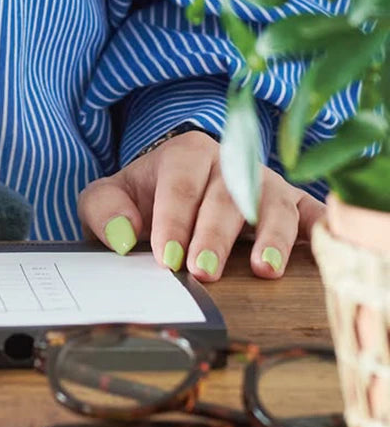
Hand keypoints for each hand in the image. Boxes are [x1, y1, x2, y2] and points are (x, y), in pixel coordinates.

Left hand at [77, 130, 324, 280]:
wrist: (171, 192)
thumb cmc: (143, 199)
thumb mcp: (109, 197)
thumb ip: (104, 210)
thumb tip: (123, 235)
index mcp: (185, 153)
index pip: (181, 184)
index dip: (173, 220)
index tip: (166, 258)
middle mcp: (231, 163)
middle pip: (227, 196)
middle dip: (214, 236)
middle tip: (203, 273)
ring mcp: (266, 183)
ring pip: (274, 205)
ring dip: (272, 237)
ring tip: (264, 269)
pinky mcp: (293, 205)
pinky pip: (312, 213)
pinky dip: (320, 229)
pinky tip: (322, 251)